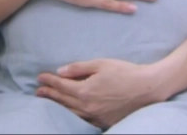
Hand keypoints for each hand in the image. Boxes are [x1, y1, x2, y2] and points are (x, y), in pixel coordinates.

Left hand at [36, 59, 167, 127]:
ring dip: (57, 106)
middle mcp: (87, 106)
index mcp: (85, 90)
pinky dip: (72, 114)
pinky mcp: (103, 121)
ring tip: (49, 102)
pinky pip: (82, 119)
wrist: (147, 88)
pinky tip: (70, 112)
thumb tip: (61, 71)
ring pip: (70, 112)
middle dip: (49, 95)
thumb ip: (79, 68)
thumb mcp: (102, 64)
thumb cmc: (126, 72)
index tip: (40, 77)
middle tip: (39, 91)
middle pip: (62, 100)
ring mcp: (94, 116)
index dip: (49, 80)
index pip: (61, 86)